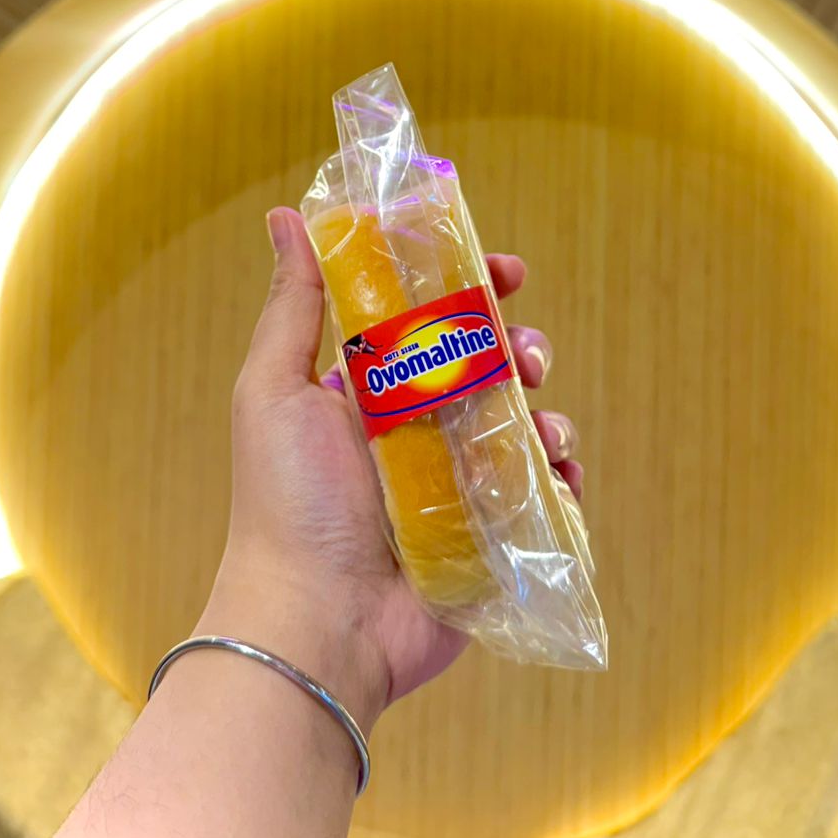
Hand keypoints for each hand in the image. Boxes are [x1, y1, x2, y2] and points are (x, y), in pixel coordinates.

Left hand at [199, 207, 584, 735]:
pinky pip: (544, 493)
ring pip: (524, 424)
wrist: (317, 622)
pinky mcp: (490, 536)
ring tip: (539, 425)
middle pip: (490, 365)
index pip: (430, 318)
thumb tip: (287, 216)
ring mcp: (457, 485)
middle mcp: (417, 430)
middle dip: (520, 345)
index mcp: (369, 388)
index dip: (470, 286)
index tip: (503, 269)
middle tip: (525, 352)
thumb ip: (295, 304)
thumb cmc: (287, 502)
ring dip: (545, 410)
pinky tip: (555, 471)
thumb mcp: (277, 389)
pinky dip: (560, 477)